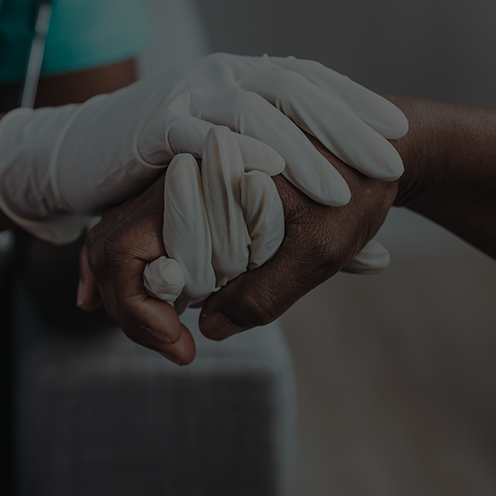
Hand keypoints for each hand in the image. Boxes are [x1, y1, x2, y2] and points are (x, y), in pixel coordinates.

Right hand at [0, 54, 406, 243]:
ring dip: (298, 151)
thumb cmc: (166, 161)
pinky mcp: (156, 123)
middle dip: (343, 126)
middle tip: (388, 159)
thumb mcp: (228, 159)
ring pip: (253, 113)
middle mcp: (221, 76)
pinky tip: (264, 180)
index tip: (397, 133)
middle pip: (293, 92)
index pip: (310, 83)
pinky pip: (200, 135)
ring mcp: (188, 94)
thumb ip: (278, 182)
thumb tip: (351, 225)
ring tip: (337, 188)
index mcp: (244, 77)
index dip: (353, 105)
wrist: (80, 146)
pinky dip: (234, 156)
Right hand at [80, 140, 398, 363]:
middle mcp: (182, 172)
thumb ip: (262, 294)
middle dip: (127, 305)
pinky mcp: (195, 191)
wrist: (385, 148)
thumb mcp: (319, 252)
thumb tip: (206, 328)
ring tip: (162, 332)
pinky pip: (146, 231)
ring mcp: (184, 180)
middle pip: (110, 243)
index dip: (137, 309)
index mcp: (203, 177)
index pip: (126, 248)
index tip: (180, 346)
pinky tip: (156, 302)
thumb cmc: (357, 193)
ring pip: (121, 237)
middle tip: (173, 347)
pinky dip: (140, 269)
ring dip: (130, 289)